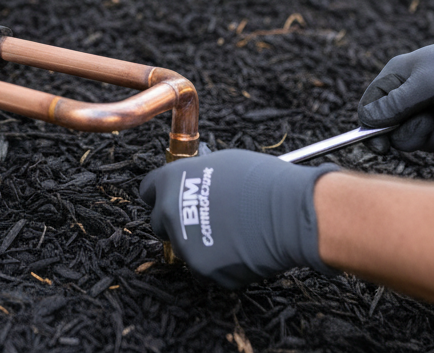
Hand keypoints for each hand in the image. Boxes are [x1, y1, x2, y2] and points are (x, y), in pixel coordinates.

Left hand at [138, 149, 339, 289]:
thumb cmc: (259, 180)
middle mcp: (169, 212)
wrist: (286, 212)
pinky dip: (218, 264)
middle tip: (203, 219)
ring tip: (229, 234)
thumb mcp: (219, 163)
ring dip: (198, 244)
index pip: (148, 190)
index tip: (172, 198)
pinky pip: (204, 269)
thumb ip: (196, 176)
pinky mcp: (203, 270)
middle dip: (176, 222)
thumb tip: (194, 182)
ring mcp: (184, 244)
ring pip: (183, 248)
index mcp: (170, 181)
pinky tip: (239, 250)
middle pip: (159, 223)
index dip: (161, 194)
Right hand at [359, 12, 433, 153]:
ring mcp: (429, 110)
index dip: (372, 130)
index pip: (369, 109)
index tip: (381, 147)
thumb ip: (396, 104)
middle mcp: (408, 96)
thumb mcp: (426, 85)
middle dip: (421, 129)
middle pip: (398, 133)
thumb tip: (367, 120)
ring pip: (425, 142)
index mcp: (394, 80)